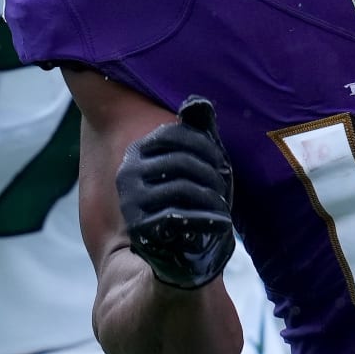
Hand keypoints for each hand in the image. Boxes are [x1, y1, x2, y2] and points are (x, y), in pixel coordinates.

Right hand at [116, 96, 234, 289]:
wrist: (173, 250)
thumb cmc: (189, 197)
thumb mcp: (193, 161)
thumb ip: (196, 131)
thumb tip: (198, 103)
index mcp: (139, 152)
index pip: (176, 135)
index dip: (206, 146)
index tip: (221, 162)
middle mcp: (129, 174)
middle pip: (182, 162)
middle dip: (212, 174)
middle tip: (226, 187)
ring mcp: (132, 201)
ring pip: (183, 189)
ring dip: (212, 198)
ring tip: (224, 207)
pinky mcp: (141, 228)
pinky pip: (178, 218)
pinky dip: (206, 221)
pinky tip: (221, 224)